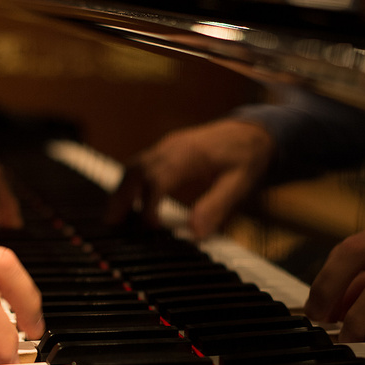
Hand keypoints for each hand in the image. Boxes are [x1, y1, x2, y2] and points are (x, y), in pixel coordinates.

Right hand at [107, 119, 273, 238]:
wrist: (252, 132)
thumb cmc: (247, 157)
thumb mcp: (240, 183)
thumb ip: (217, 206)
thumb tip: (195, 232)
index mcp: (188, 154)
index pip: (157, 179)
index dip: (147, 205)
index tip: (149, 229)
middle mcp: (171, 147)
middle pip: (136, 171)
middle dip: (121, 198)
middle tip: (111, 225)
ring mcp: (166, 146)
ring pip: (134, 167)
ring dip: (121, 192)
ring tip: (112, 219)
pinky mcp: (165, 150)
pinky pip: (140, 165)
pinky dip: (129, 184)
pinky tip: (127, 202)